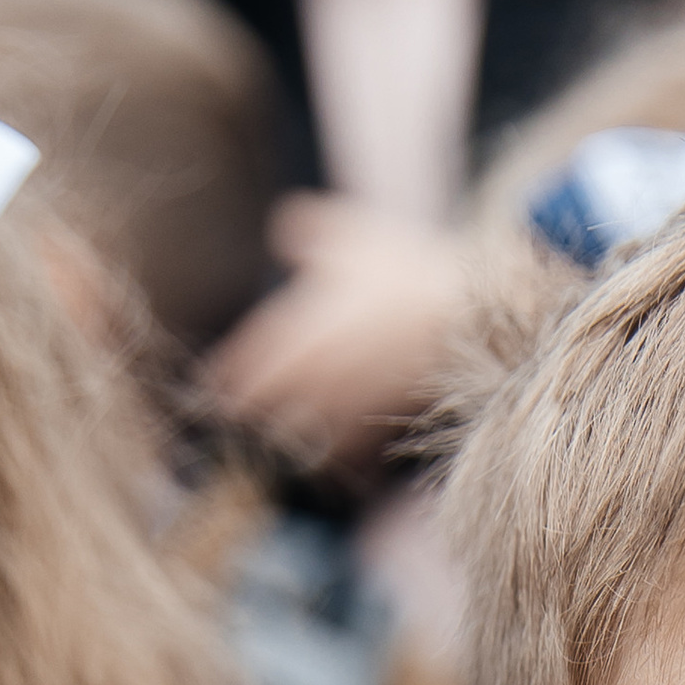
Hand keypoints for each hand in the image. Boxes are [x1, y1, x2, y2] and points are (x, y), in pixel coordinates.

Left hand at [202, 194, 472, 475]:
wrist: (468, 318)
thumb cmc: (407, 272)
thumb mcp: (354, 234)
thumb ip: (308, 231)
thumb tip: (281, 231)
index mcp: (302, 326)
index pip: (248, 361)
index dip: (227, 376)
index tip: (215, 384)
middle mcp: (316, 372)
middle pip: (268, 405)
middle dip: (252, 411)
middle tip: (239, 415)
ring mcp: (346, 402)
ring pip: (302, 432)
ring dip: (288, 437)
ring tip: (279, 438)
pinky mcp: (379, 422)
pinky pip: (346, 449)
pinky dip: (335, 453)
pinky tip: (331, 454)